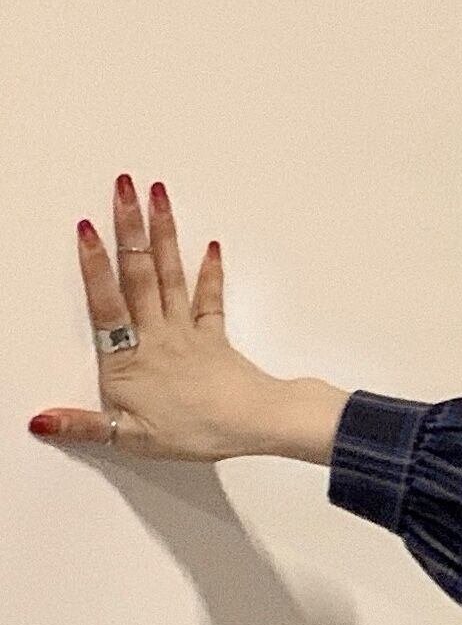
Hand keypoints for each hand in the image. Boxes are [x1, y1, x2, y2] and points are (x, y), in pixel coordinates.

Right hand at [28, 174, 278, 461]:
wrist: (257, 427)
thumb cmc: (199, 432)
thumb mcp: (133, 438)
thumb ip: (85, 425)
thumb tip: (41, 422)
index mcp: (130, 359)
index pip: (107, 304)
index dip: (96, 267)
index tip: (88, 227)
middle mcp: (157, 336)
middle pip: (138, 275)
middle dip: (129, 229)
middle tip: (123, 186)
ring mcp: (187, 333)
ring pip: (170, 276)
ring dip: (163, 234)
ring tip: (157, 195)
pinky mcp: (214, 338)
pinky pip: (210, 300)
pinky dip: (210, 273)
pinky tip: (209, 245)